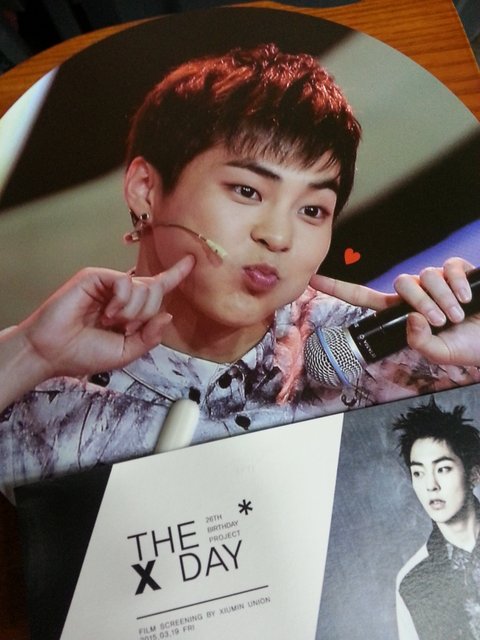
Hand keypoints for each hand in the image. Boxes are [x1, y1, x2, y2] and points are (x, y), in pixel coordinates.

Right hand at [3, 256, 193, 390]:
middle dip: (147, 313)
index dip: (175, 275)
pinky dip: (123, 302)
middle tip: (124, 328)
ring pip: (145, 287)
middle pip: (156, 290)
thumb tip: (167, 315)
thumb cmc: (82, 354)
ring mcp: (109, 283)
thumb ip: (149, 337)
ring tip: (110, 322)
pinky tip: (107, 313)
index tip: (191, 261)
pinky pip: (127, 282)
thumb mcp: (126, 353)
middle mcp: (121, 293)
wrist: (51, 353)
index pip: (157, 288)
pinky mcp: (95, 276)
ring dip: (134, 312)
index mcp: (129, 309)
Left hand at [310, 257, 479, 365]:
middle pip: (402, 282)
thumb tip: (411, 319)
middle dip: (423, 302)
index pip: (364, 297)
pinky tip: (467, 296)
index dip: (339, 288)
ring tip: (458, 313)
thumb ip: (421, 344)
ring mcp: (435, 281)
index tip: (314, 279)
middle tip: (442, 320)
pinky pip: (448, 265)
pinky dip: (458, 282)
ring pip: (425, 274)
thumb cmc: (471, 347)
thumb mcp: (442, 353)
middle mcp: (416, 294)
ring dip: (443, 297)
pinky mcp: (456, 271)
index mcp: (403, 313)